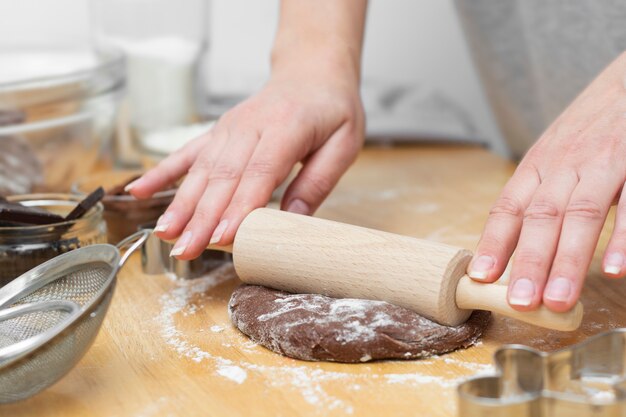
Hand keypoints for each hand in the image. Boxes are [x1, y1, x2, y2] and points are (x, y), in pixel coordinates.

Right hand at [127, 58, 364, 259]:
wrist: (311, 71)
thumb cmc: (332, 109)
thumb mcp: (344, 143)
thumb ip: (318, 181)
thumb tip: (292, 222)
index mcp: (287, 127)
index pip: (259, 172)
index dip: (239, 207)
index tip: (222, 237)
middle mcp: (250, 126)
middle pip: (223, 176)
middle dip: (202, 217)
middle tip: (185, 250)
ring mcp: (229, 127)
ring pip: (201, 169)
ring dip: (180, 203)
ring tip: (163, 233)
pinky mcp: (218, 132)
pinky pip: (186, 153)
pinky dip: (162, 172)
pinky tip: (138, 190)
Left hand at [467, 51, 625, 311]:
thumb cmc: (590, 123)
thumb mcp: (555, 152)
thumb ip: (538, 192)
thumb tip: (513, 242)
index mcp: (538, 164)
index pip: (508, 207)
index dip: (494, 243)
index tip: (481, 277)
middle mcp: (564, 164)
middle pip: (540, 218)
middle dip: (529, 262)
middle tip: (520, 302)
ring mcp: (603, 162)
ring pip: (580, 215)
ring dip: (567, 260)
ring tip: (557, 300)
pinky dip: (622, 237)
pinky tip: (614, 269)